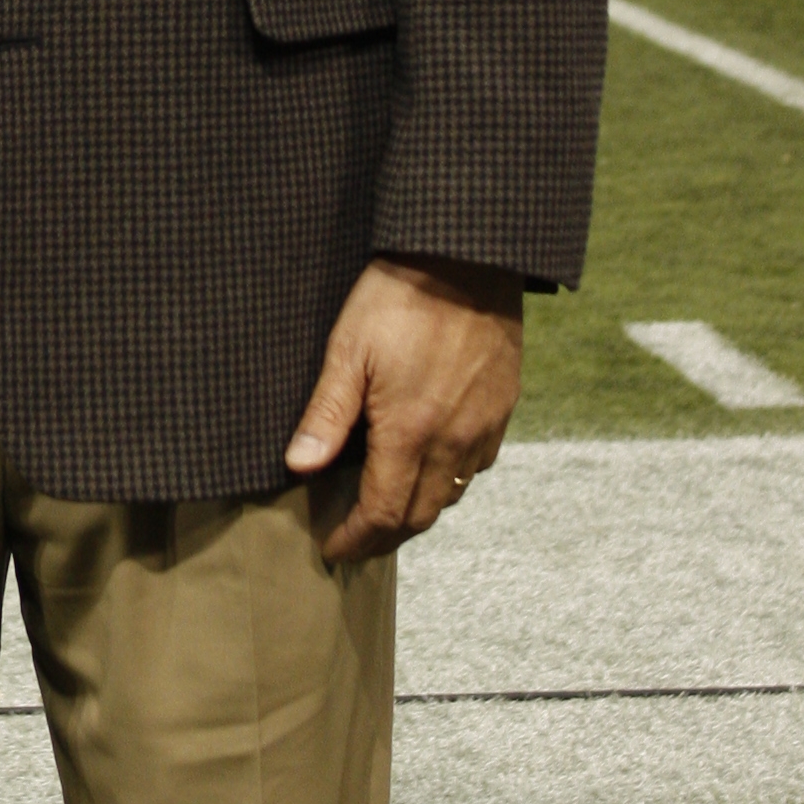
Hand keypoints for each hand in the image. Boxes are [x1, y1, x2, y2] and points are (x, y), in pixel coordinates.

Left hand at [283, 253, 524, 566]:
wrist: (466, 256)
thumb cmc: (399, 297)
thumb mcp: (347, 351)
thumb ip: (326, 416)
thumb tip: (299, 467)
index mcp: (411, 432)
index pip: (383, 513)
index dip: (357, 539)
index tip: (334, 548)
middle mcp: (454, 440)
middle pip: (421, 515)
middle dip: (385, 536)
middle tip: (355, 538)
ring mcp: (484, 425)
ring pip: (452, 493)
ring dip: (418, 510)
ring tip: (387, 506)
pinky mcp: (503, 407)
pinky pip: (478, 464)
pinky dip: (449, 479)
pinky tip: (428, 464)